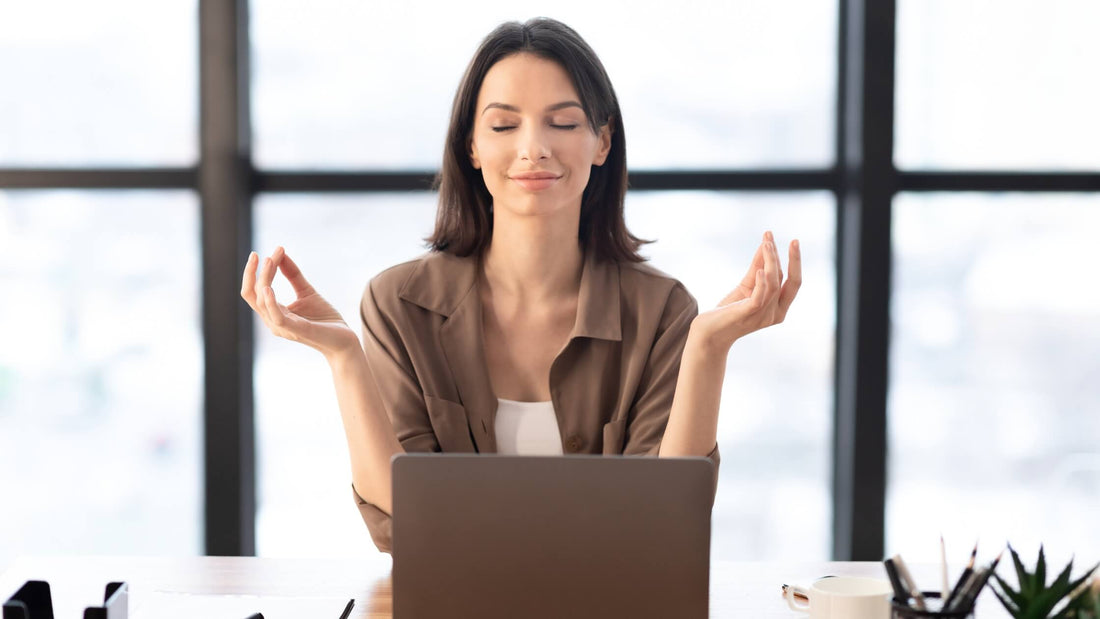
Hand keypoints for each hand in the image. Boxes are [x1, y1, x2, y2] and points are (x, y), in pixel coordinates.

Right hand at [240, 246, 359, 357]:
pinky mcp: (296, 330)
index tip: (274, 250)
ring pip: (262, 302)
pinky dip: (270, 302)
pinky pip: (277, 317)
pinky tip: (269, 288)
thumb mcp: (307, 292)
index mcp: (274, 312)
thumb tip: (280, 253)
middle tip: (257, 254)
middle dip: (252, 273)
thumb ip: (293, 275)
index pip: (256, 290)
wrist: (344, 340)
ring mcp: (283, 327)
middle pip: (252, 295)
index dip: (259, 270)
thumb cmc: (324, 319)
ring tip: (271, 260)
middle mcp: (273, 320)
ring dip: (264, 279)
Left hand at [689, 231, 801, 353]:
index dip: (795, 262)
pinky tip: (759, 269)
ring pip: (774, 285)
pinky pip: (759, 297)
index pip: (793, 283)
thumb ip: (757, 267)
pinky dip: (761, 282)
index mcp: (779, 308)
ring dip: (771, 262)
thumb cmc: (728, 310)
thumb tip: (766, 244)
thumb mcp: (746, 286)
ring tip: (767, 244)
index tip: (794, 241)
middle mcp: (775, 314)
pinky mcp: (747, 315)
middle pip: (790, 283)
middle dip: (794, 260)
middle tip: (794, 241)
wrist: (709, 333)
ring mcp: (763, 316)